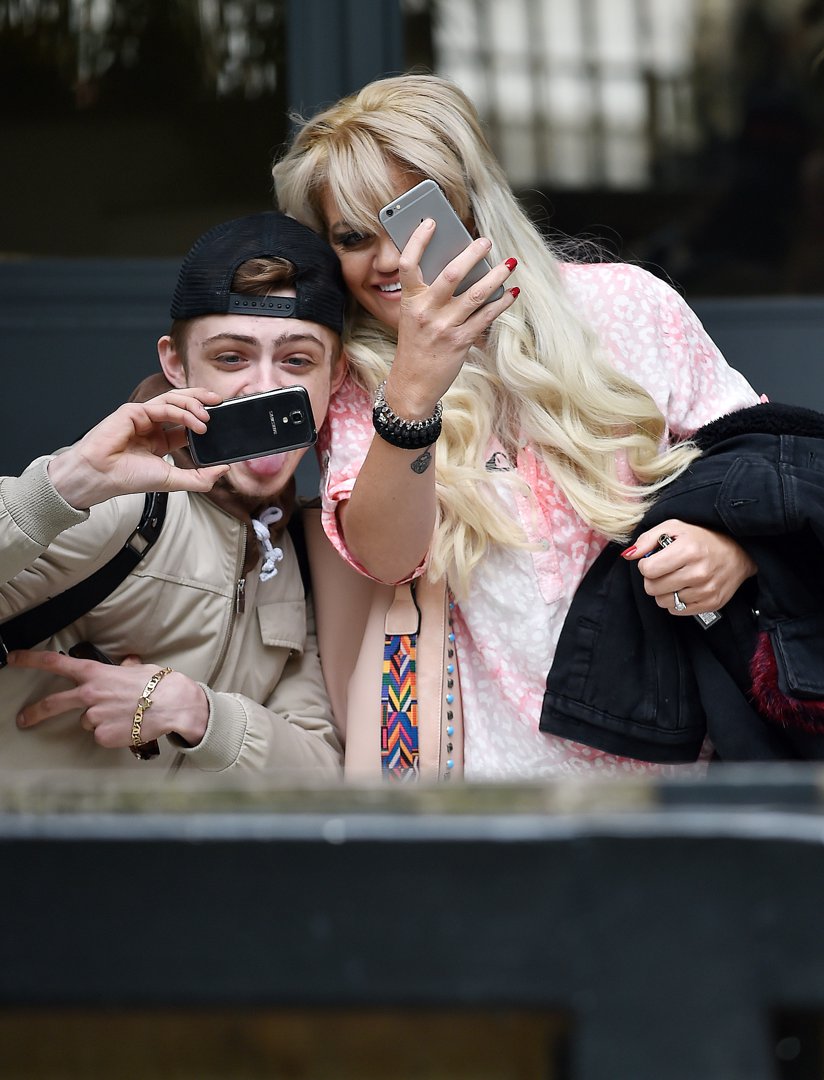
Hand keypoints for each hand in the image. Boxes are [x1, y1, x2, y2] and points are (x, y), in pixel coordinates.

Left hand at [10, 649, 207, 748]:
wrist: (174, 705)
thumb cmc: (159, 684)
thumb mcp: (139, 669)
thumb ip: (124, 669)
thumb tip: (127, 664)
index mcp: (95, 673)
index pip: (56, 663)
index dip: (31, 659)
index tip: (14, 658)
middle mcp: (89, 695)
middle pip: (53, 702)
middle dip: (35, 712)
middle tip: (23, 719)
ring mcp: (94, 717)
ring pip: (88, 721)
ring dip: (100, 720)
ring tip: (123, 715)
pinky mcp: (103, 736)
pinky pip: (102, 736)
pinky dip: (112, 733)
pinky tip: (128, 725)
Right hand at [47, 388, 229, 509]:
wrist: (101, 477)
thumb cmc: (128, 478)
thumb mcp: (173, 481)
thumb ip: (200, 478)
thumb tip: (224, 469)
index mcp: (160, 440)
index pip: (186, 423)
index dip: (203, 418)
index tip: (222, 420)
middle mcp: (152, 426)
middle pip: (181, 404)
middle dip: (202, 400)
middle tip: (220, 402)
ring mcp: (142, 417)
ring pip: (173, 400)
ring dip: (194, 405)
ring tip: (208, 418)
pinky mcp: (133, 411)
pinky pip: (162, 406)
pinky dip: (181, 412)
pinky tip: (195, 422)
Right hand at [387, 219, 517, 416]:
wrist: (413, 384)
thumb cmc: (416, 346)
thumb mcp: (413, 317)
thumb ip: (429, 295)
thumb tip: (460, 268)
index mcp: (410, 301)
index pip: (408, 263)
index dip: (418, 240)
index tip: (432, 222)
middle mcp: (426, 311)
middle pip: (452, 273)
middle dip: (472, 254)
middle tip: (486, 241)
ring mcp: (444, 327)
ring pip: (476, 294)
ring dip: (496, 276)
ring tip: (509, 264)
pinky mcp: (460, 342)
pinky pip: (486, 317)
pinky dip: (502, 304)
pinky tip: (511, 294)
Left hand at [624, 519, 756, 614]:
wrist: (739, 551)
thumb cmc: (702, 537)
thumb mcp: (674, 527)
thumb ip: (648, 539)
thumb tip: (628, 555)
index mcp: (688, 550)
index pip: (647, 569)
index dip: (645, 564)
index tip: (654, 560)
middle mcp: (698, 572)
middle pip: (652, 588)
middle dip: (652, 579)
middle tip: (663, 570)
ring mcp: (706, 590)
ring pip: (663, 602)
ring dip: (664, 591)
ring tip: (675, 578)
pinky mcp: (712, 603)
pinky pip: (677, 611)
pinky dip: (676, 602)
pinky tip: (684, 588)